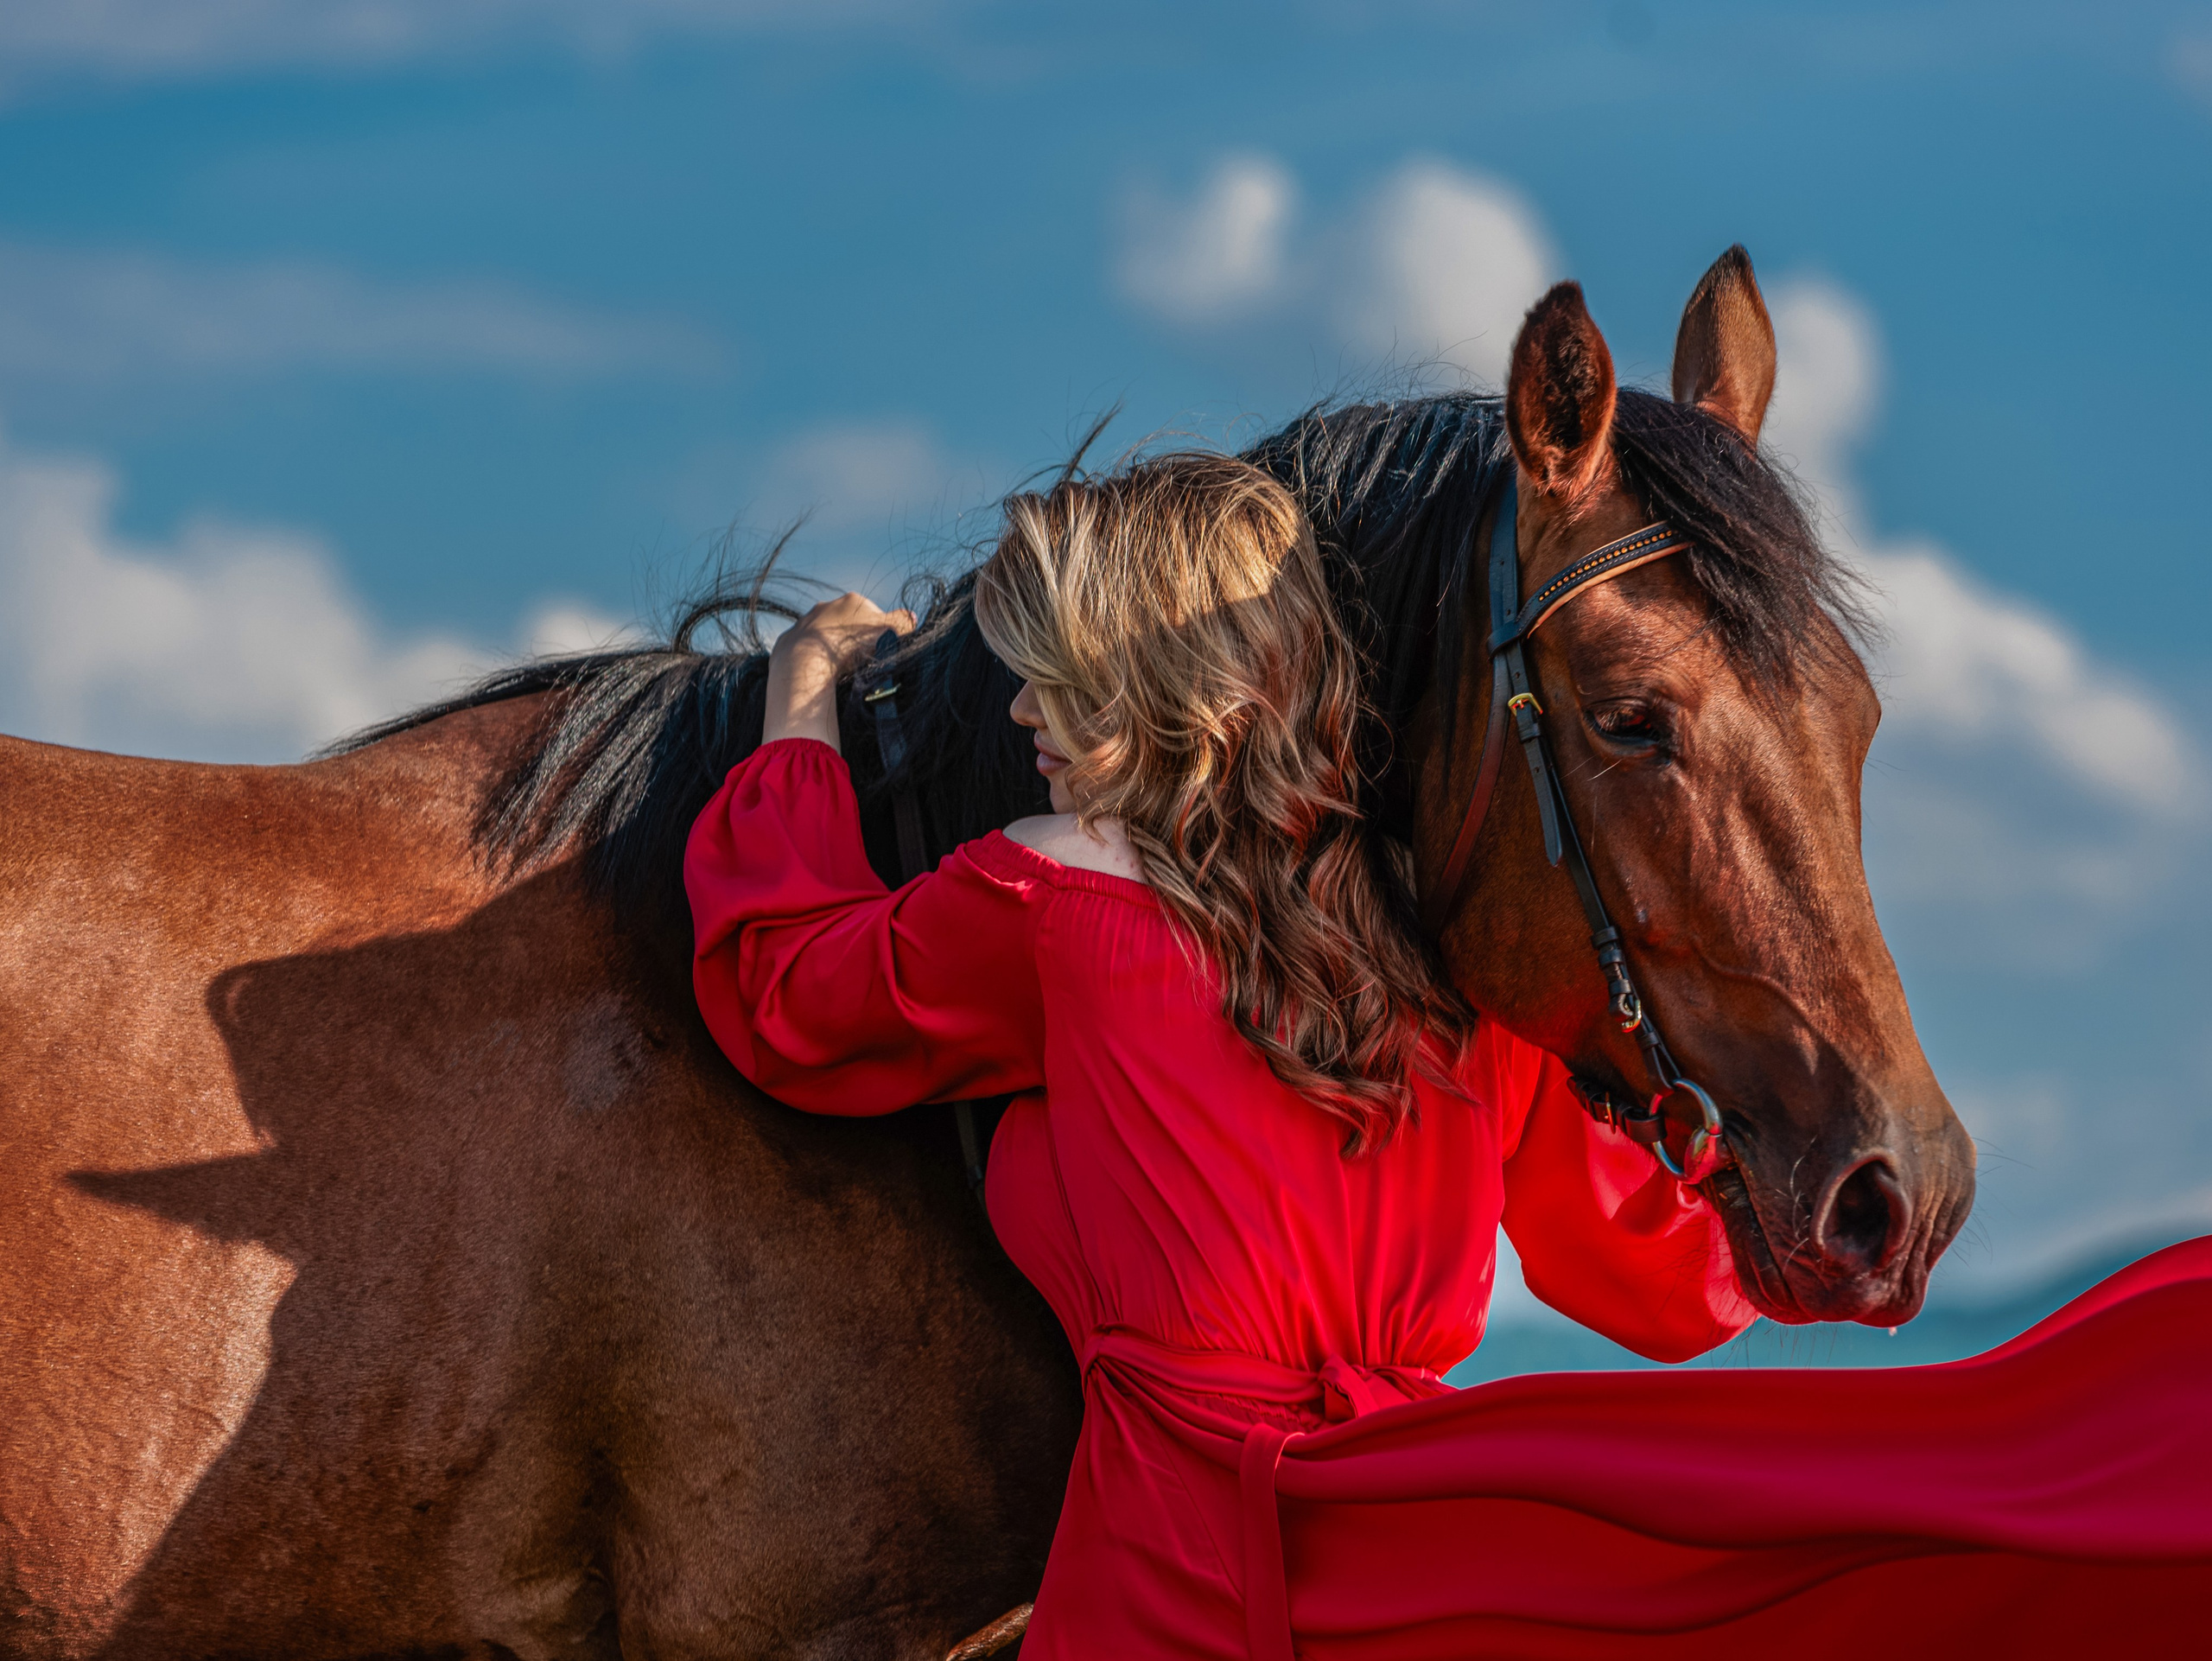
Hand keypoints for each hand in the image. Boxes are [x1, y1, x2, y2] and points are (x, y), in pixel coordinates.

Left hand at [763, 592, 915, 750]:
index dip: (877, 633)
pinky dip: (811, 658)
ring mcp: (805, 622)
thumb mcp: (888, 633)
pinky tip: (817, 671)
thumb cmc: (851, 645)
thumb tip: (911, 618)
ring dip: (831, 648)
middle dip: (852, 638)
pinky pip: (804, 649)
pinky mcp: (789, 640)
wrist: (807, 660)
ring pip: (823, 634)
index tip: (878, 651)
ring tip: (838, 669)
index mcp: (852, 602)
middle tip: (859, 661)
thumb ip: (902, 623)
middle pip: (846, 622)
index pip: (871, 614)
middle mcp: (826, 606)